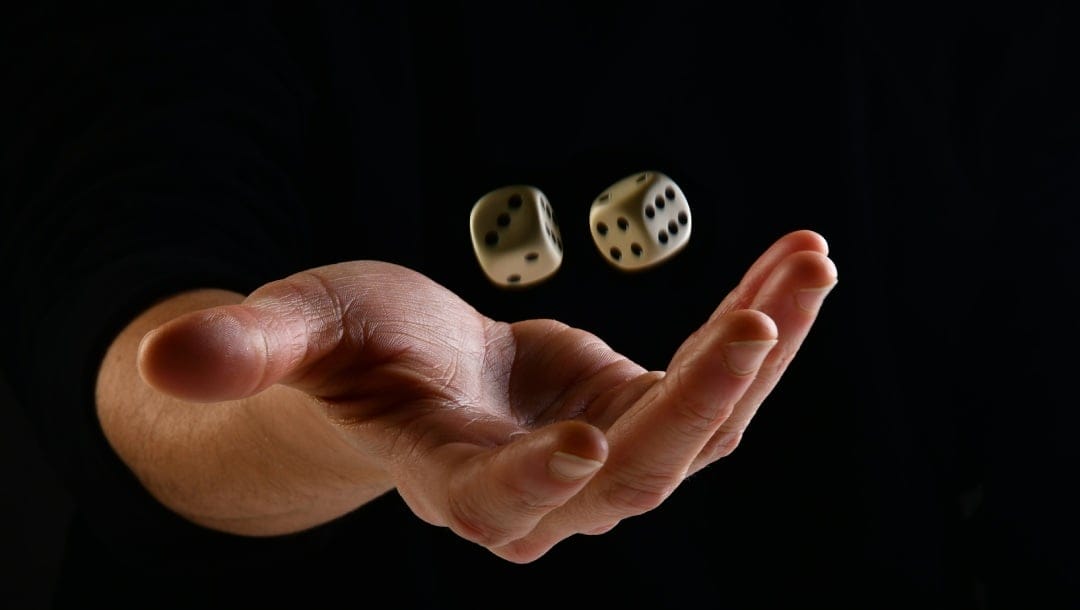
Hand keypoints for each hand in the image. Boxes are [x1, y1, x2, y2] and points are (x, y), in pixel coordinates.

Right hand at [137, 229, 836, 561]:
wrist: (417, 374)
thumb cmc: (352, 355)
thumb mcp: (303, 330)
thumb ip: (252, 346)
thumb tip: (165, 357)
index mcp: (447, 475)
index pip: (490, 503)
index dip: (530, 487)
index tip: (580, 441)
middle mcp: (542, 488)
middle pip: (632, 475)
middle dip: (699, 401)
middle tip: (760, 319)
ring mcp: (604, 457)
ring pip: (701, 434)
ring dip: (763, 351)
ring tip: (808, 262)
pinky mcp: (641, 414)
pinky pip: (720, 386)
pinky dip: (763, 328)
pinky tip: (795, 266)